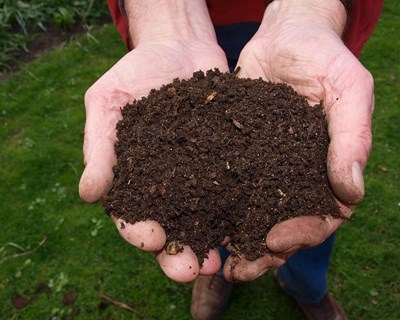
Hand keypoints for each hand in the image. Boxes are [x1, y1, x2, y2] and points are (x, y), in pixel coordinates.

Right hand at [79, 0, 229, 281]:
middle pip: (172, 228)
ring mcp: (200, 175)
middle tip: (191, 269)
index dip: (139, 232)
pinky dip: (242, 209)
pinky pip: (235, 189)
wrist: (178, 47)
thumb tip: (88, 194)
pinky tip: (252, 223)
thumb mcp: (107, 102)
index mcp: (134, 179)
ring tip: (222, 260)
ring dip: (212, 242)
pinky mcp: (228, 161)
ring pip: (206, 218)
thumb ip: (99, 147)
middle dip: (179, 253)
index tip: (152, 239)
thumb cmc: (135, 73)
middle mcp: (168, 185)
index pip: (132, 215)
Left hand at [223, 0, 373, 281]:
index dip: (302, 234)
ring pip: (250, 213)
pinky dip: (211, 205)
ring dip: (233, 239)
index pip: (321, 216)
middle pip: (281, 225)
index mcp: (325, 170)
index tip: (275, 241)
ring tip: (212, 258)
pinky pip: (223, 185)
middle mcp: (293, 175)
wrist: (284, 36)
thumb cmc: (323, 57)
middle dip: (262, 251)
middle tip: (238, 269)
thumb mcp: (348, 89)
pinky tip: (193, 220)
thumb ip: (352, 137)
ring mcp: (263, 167)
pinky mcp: (235, 154)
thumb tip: (351, 193)